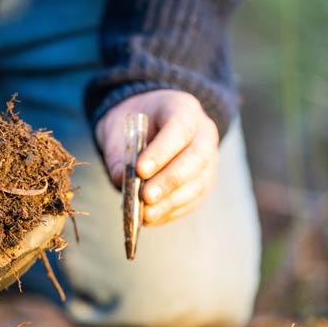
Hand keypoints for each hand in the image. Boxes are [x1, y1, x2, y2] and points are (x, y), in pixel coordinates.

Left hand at [95, 90, 219, 225]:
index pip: (180, 128)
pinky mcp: (204, 182)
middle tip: (145, 196)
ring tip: (147, 214)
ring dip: (171, 201)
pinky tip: (152, 218)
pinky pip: (194, 199)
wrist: (148, 124)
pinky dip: (172, 211)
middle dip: (170, 180)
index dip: (162, 151)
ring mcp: (209, 159)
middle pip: (197, 157)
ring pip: (199, 182)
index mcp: (184, 108)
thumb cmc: (132, 124)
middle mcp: (204, 133)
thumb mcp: (118, 128)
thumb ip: (119, 153)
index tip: (140, 170)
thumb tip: (122, 181)